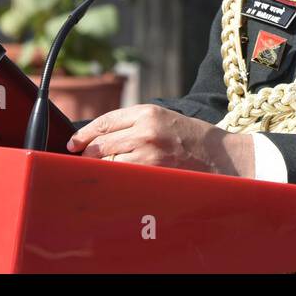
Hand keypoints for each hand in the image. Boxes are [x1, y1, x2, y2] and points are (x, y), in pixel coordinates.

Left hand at [65, 104, 254, 177]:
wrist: (222, 156)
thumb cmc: (192, 138)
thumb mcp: (163, 119)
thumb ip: (134, 124)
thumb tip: (99, 138)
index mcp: (147, 112)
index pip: (105, 122)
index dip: (84, 134)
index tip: (72, 144)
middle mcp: (145, 129)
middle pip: (101, 143)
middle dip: (87, 155)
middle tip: (81, 162)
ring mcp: (148, 152)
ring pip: (107, 161)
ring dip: (99, 169)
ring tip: (97, 174)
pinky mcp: (152, 172)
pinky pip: (121, 176)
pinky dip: (113, 180)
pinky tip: (112, 183)